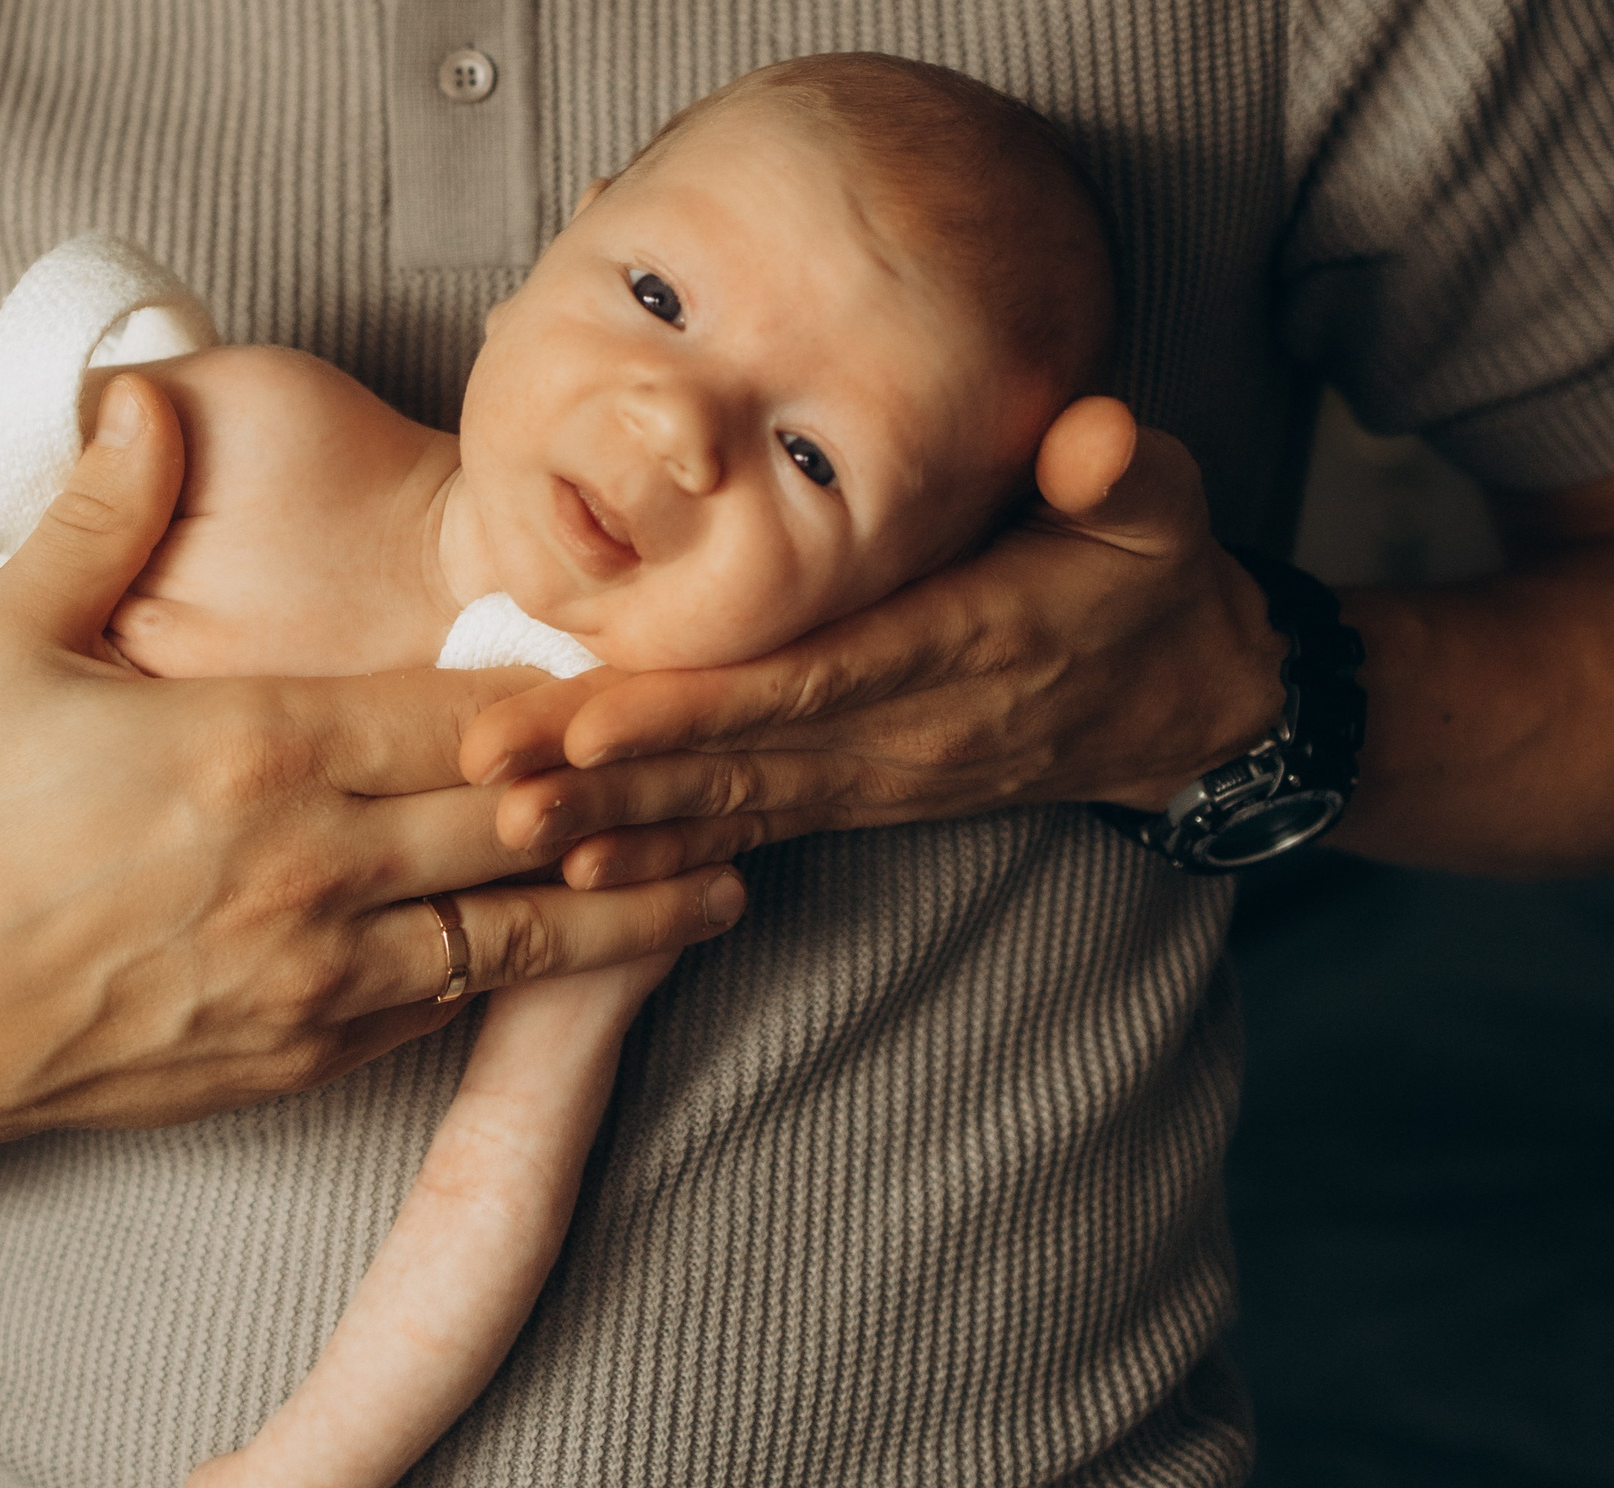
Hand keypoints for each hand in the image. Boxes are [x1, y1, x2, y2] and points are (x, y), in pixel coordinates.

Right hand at [0, 376, 749, 1211]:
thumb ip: (88, 524)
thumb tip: (142, 407)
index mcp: (258, 754)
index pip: (469, 717)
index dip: (582, 703)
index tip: (667, 689)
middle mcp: (310, 873)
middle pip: (522, 833)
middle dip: (642, 812)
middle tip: (751, 794)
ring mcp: (305, 982)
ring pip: (507, 944)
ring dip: (620, 918)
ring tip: (718, 902)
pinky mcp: (280, 1061)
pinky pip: (430, 1020)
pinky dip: (510, 992)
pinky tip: (559, 978)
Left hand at [460, 398, 1289, 884]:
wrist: (1175, 700)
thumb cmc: (1144, 580)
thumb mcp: (1161, 508)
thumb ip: (1124, 471)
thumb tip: (1096, 433)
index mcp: (958, 650)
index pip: (810, 686)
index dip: (701, 709)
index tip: (596, 720)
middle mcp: (899, 733)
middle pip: (735, 755)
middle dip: (608, 767)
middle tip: (490, 768)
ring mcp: (870, 777)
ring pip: (725, 805)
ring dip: (612, 819)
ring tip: (503, 825)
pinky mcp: (851, 796)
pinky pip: (748, 834)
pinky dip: (666, 856)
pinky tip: (582, 876)